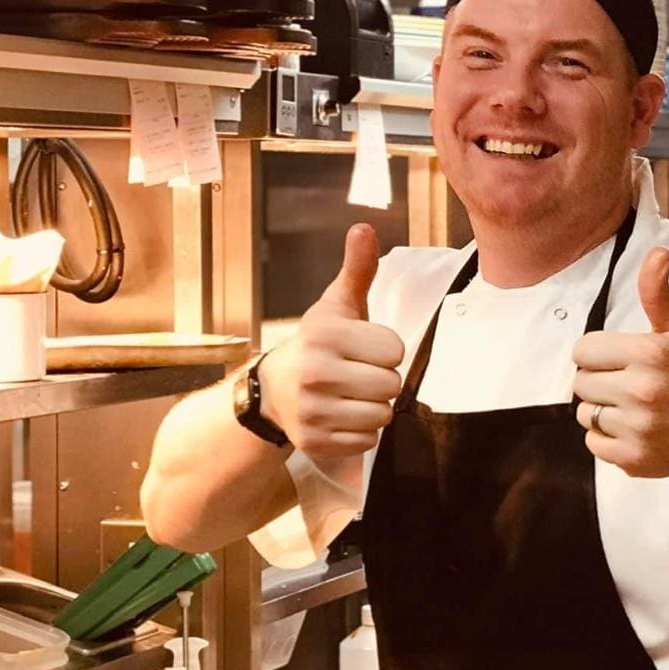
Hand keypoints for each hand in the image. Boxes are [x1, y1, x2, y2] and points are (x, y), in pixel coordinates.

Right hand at [259, 225, 405, 457]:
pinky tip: (340, 416)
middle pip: (391, 386)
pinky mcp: (314, 442)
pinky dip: (361, 433)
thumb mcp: (337, 306)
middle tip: (358, 374)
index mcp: (326, 334)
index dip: (386, 350)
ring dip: (374, 407)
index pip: (395, 350)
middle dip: (382, 381)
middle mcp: (315, 372)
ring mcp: (312, 410)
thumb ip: (357, 270)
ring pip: (383, 415)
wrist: (273, 390)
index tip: (364, 349)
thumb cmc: (319, 344)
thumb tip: (364, 228)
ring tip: (350, 395)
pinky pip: (368, 441)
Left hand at [572, 247, 668, 482]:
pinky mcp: (632, 459)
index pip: (583, 350)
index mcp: (650, 353)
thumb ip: (659, 295)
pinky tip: (634, 431)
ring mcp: (637, 427)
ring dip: (602, 411)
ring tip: (634, 409)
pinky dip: (607, 438)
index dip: (598, 354)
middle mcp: (642, 390)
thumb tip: (657, 252)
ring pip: (584, 413)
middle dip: (599, 382)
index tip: (622, 361)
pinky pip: (592, 442)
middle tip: (629, 386)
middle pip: (580, 382)